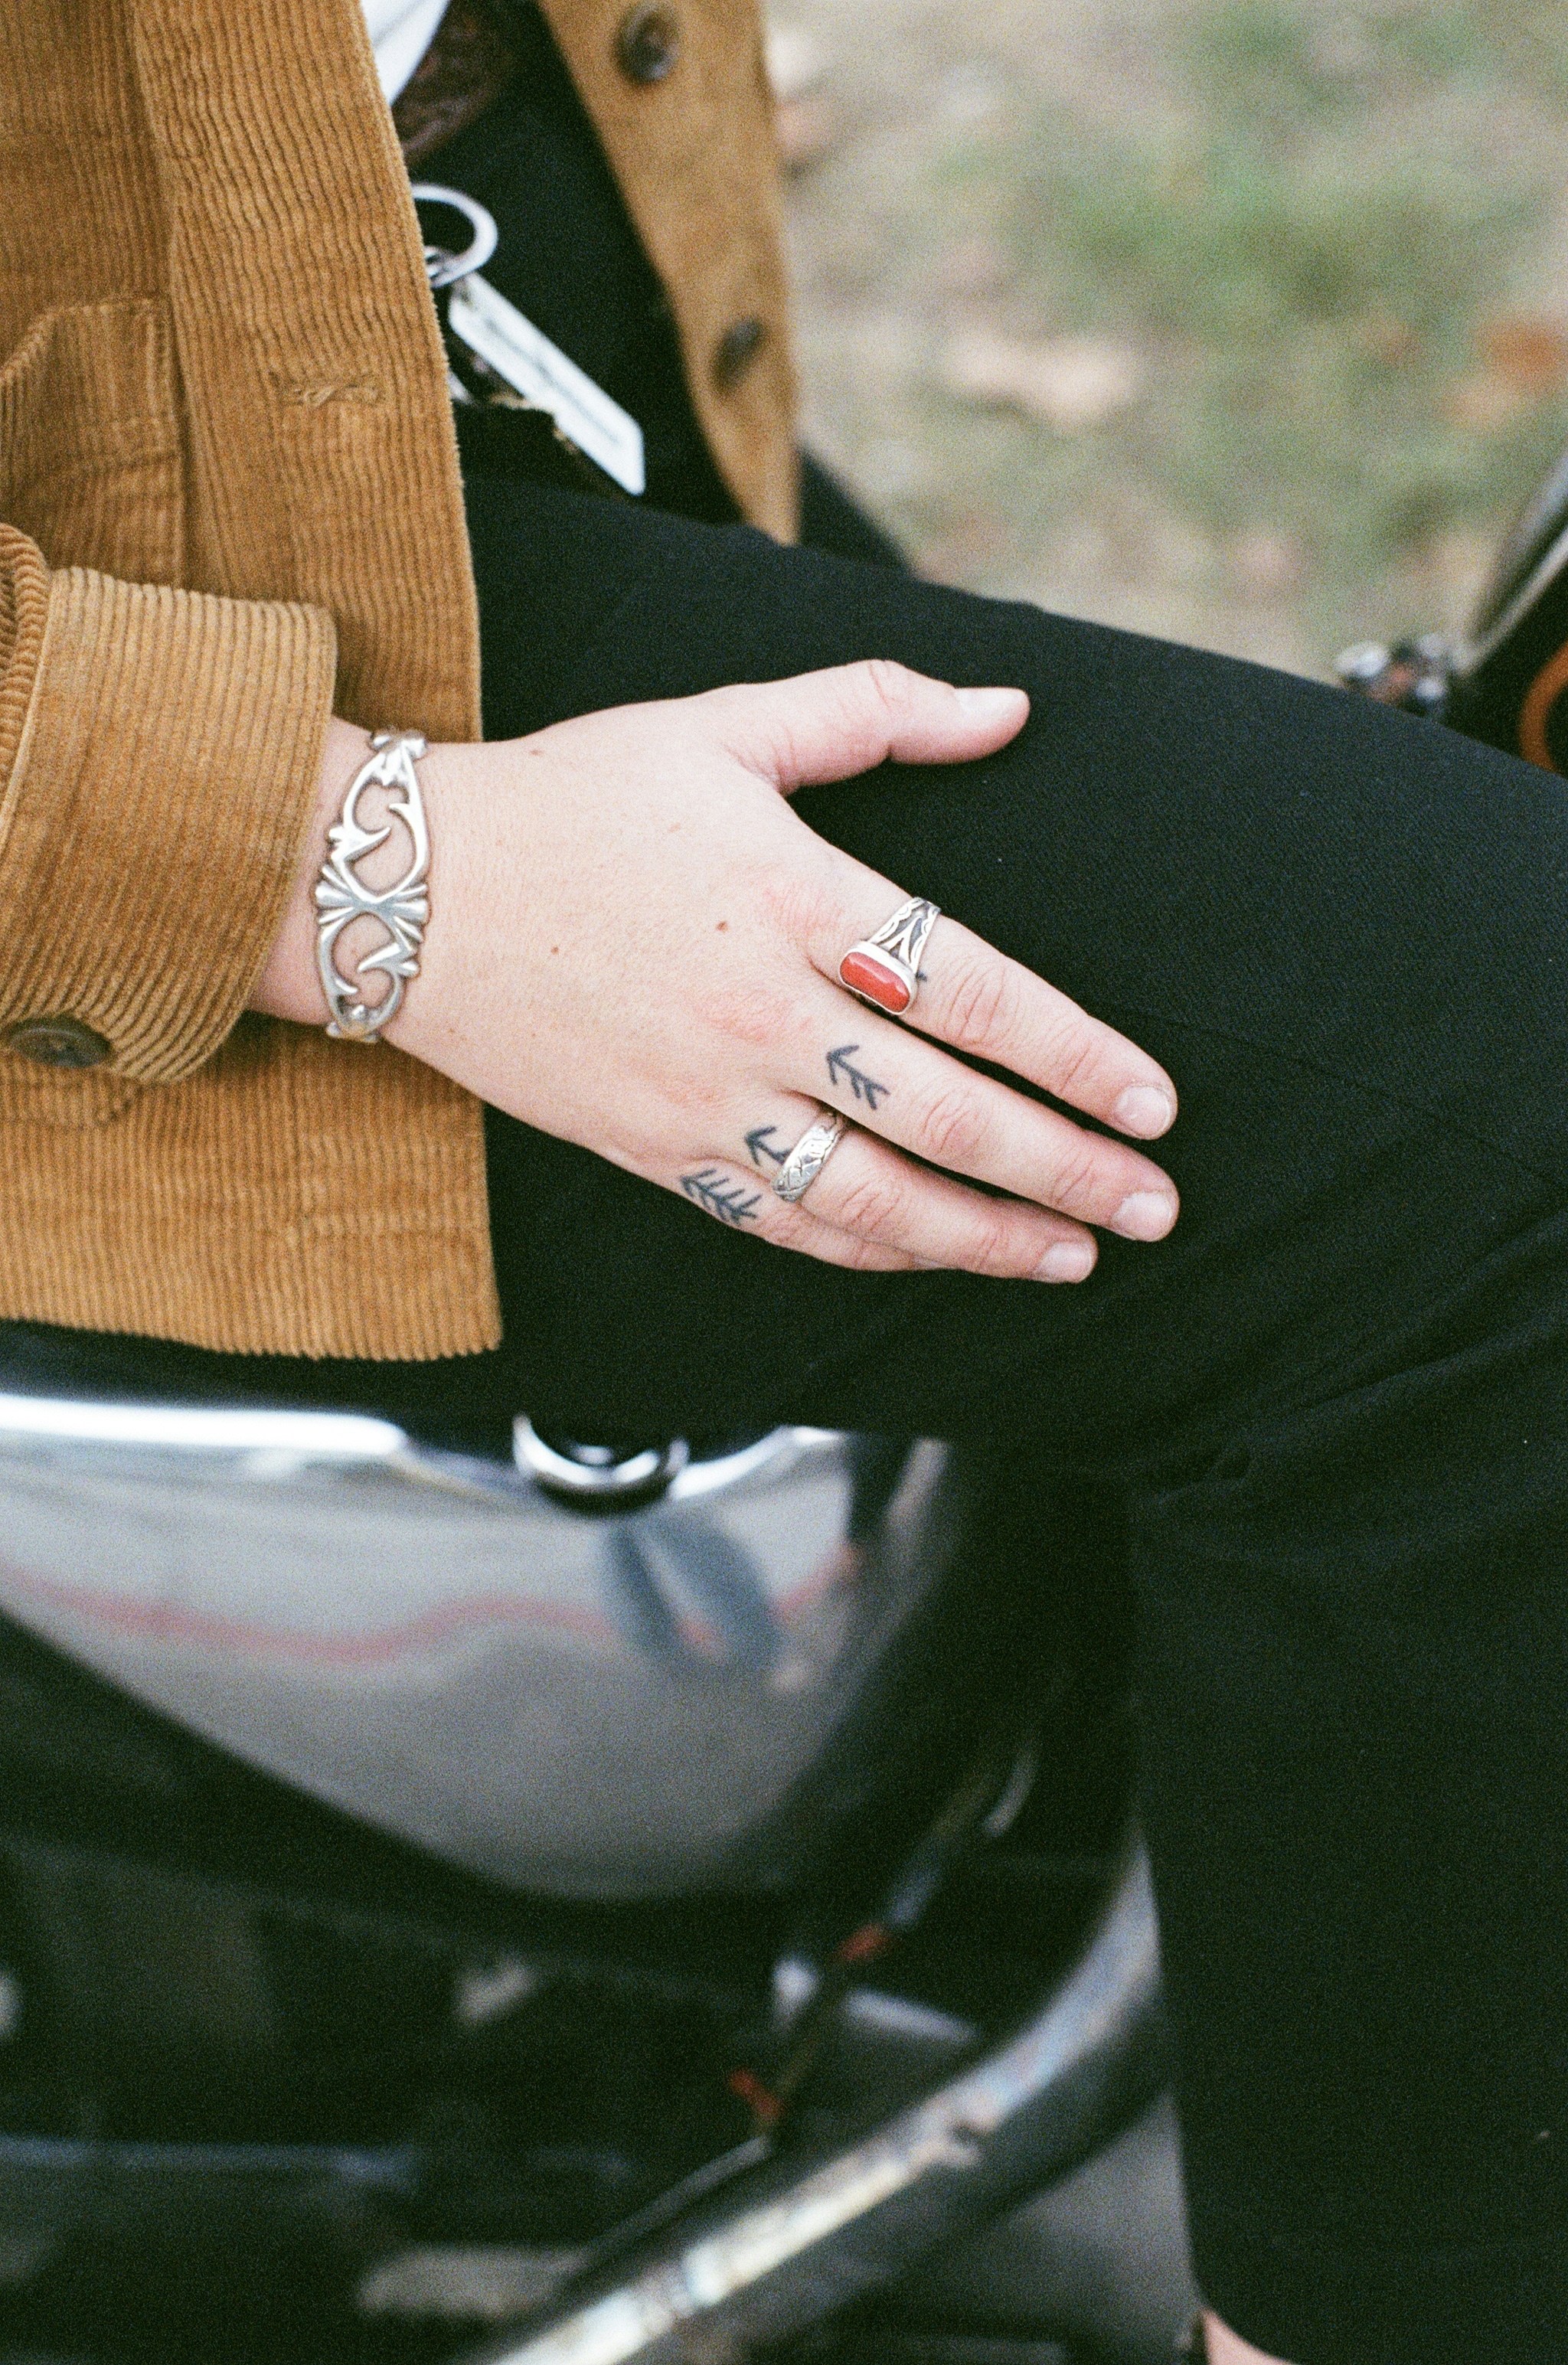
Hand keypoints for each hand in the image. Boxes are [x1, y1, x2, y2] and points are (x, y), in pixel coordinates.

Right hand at [254, 663, 1178, 1280]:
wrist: (406, 891)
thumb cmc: (574, 796)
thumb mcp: (724, 721)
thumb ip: (875, 709)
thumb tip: (1009, 708)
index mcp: (795, 897)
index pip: (973, 995)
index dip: (1077, 1056)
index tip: (1154, 1101)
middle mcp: (762, 1011)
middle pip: (948, 1114)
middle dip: (1068, 1170)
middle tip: (1154, 1207)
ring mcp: (707, 1097)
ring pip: (875, 1196)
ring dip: (987, 1237)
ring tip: (1071, 1258)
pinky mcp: (657, 1151)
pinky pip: (786, 1222)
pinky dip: (873, 1251)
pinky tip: (936, 1256)